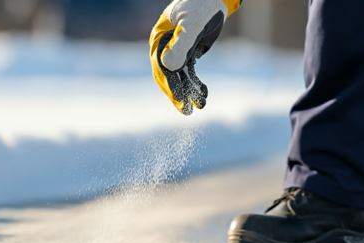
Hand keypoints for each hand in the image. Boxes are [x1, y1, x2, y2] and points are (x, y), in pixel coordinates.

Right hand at [149, 0, 240, 114]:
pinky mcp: (189, 54)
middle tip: (187, 111)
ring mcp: (177, 52)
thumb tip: (168, 67)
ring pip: (180, 77)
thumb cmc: (202, 5)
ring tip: (200, 105)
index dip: (170, 86)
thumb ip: (181, 44)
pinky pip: (190, 73)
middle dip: (178, 94)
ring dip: (189, 92)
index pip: (161, 68)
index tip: (179, 100)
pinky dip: (196, 84)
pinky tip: (204, 94)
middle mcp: (165, 48)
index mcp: (159, 40)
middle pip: (169, 76)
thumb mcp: (192, 24)